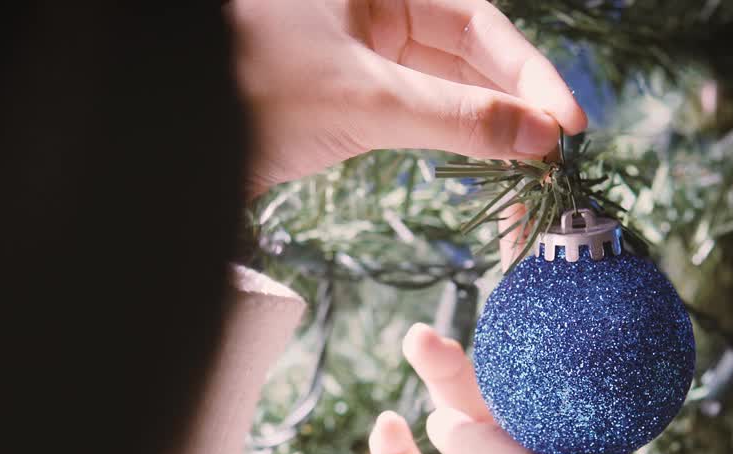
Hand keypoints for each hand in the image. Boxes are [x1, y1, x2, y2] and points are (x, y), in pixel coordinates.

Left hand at [226, 0, 585, 194]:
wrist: (166, 142)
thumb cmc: (250, 91)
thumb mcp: (364, 99)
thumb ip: (456, 115)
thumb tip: (539, 136)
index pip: (476, 21)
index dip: (528, 71)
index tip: (566, 123)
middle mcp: (370, 9)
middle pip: (466, 50)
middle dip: (513, 96)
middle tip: (556, 148)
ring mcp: (357, 55)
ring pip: (442, 84)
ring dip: (487, 120)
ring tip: (530, 160)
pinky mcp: (343, 99)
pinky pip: (413, 112)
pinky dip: (449, 136)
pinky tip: (481, 158)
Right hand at [369, 322, 632, 453]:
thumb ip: (495, 448)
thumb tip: (443, 416)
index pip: (571, 386)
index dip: (554, 335)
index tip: (539, 277)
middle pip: (504, 399)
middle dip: (478, 356)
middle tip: (438, 328)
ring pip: (456, 429)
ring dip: (439, 384)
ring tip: (419, 341)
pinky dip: (397, 453)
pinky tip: (390, 425)